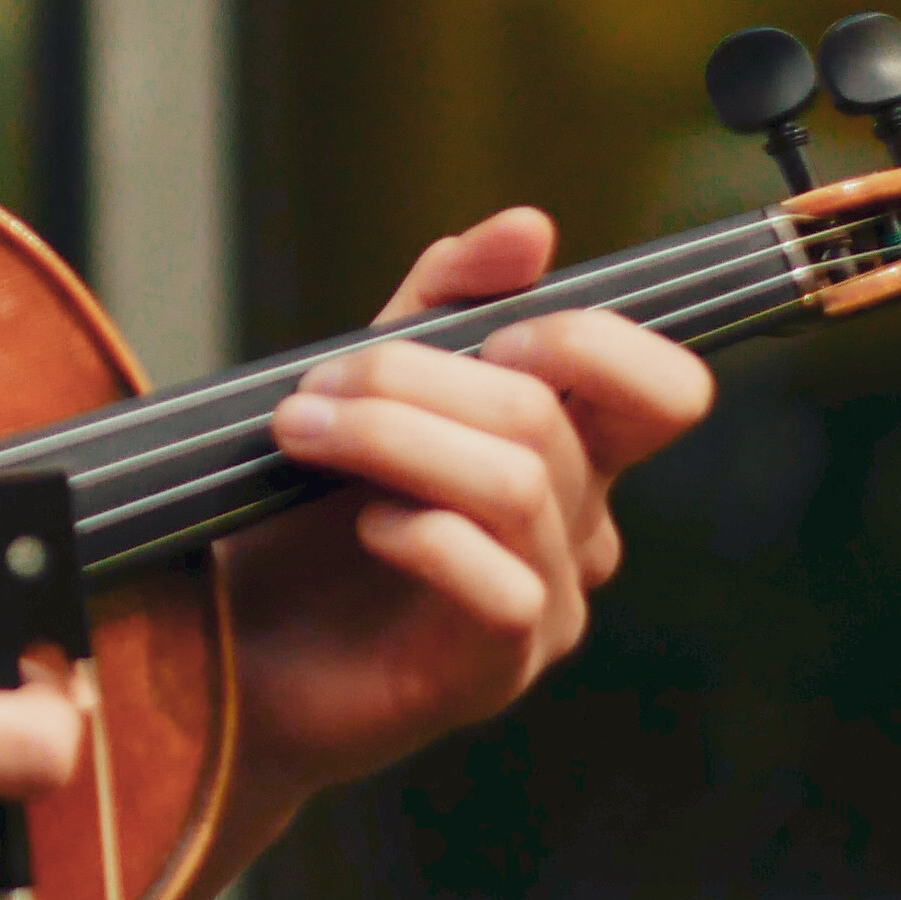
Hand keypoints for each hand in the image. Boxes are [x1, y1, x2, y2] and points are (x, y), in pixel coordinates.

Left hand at [224, 206, 712, 833]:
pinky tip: (364, 525)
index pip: (665, 388)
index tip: (482, 332)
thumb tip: (532, 228)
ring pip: (516, 485)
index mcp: (572, 448)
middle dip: (410, 377)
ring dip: (390, 438)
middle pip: (546, 416)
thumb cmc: (311, 506)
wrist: (235, 637)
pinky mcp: (496, 671)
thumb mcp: (372, 375)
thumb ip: (448, 298)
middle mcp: (579, 527)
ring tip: (302, 435)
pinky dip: (421, 533)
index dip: (590, 340)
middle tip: (315, 387)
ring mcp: (549, 604)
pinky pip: (500, 586)